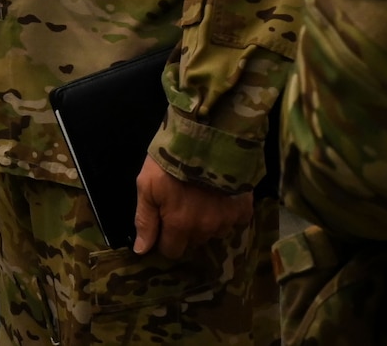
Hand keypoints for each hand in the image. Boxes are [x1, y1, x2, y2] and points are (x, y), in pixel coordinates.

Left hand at [133, 158, 251, 258]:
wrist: (206, 135)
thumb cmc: (170, 158)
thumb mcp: (147, 185)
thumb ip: (145, 220)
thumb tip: (143, 250)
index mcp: (179, 225)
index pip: (172, 251)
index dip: (165, 240)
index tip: (164, 224)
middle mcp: (205, 228)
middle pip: (193, 241)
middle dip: (185, 230)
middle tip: (182, 205)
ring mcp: (226, 219)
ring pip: (214, 232)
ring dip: (207, 222)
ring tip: (201, 198)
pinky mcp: (244, 207)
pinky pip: (236, 221)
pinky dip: (228, 213)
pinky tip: (221, 197)